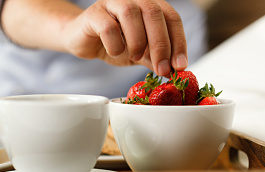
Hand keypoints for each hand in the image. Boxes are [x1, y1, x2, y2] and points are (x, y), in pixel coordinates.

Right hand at [0, 0, 187, 75]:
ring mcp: (113, 3)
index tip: (180, 65)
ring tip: (135, 57)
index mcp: (150, 6)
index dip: (179, 42)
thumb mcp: (141, 55)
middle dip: (161, 44)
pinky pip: (108, 26)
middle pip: (154, 13)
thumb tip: (176, 71)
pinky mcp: (94, 13)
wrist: (84, 41)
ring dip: (138, 41)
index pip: (172, 18)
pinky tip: (115, 52)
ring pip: (131, 14)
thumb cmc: (115, 44)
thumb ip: (157, 59)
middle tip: (162, 69)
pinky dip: (115, 44)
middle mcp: (134, 0)